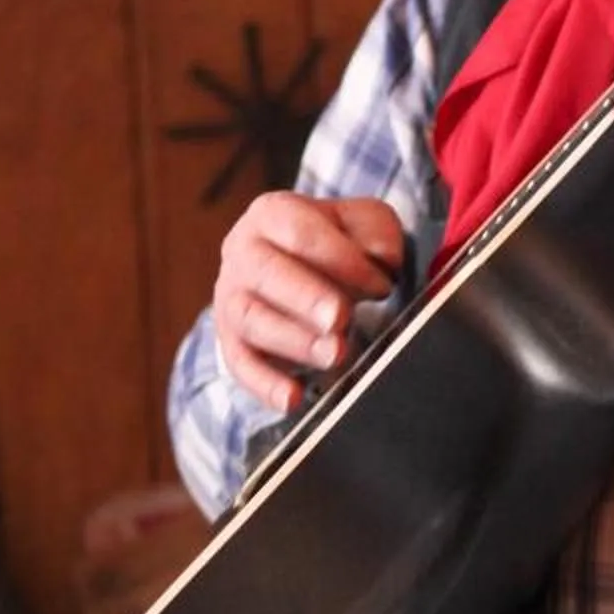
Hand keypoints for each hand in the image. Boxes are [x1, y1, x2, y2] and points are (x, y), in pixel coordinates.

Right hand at [211, 192, 404, 410]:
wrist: (298, 268)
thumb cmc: (335, 245)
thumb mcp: (363, 224)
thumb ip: (378, 231)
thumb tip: (383, 257)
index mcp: (273, 214)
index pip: (301, 232)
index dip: (342, 259)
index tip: (382, 285)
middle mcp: (242, 252)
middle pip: (266, 273)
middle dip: (306, 297)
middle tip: (341, 319)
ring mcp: (231, 298)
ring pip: (251, 319)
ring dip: (293, 342)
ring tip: (335, 356)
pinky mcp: (231, 340)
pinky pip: (240, 364)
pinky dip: (265, 385)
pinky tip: (294, 400)